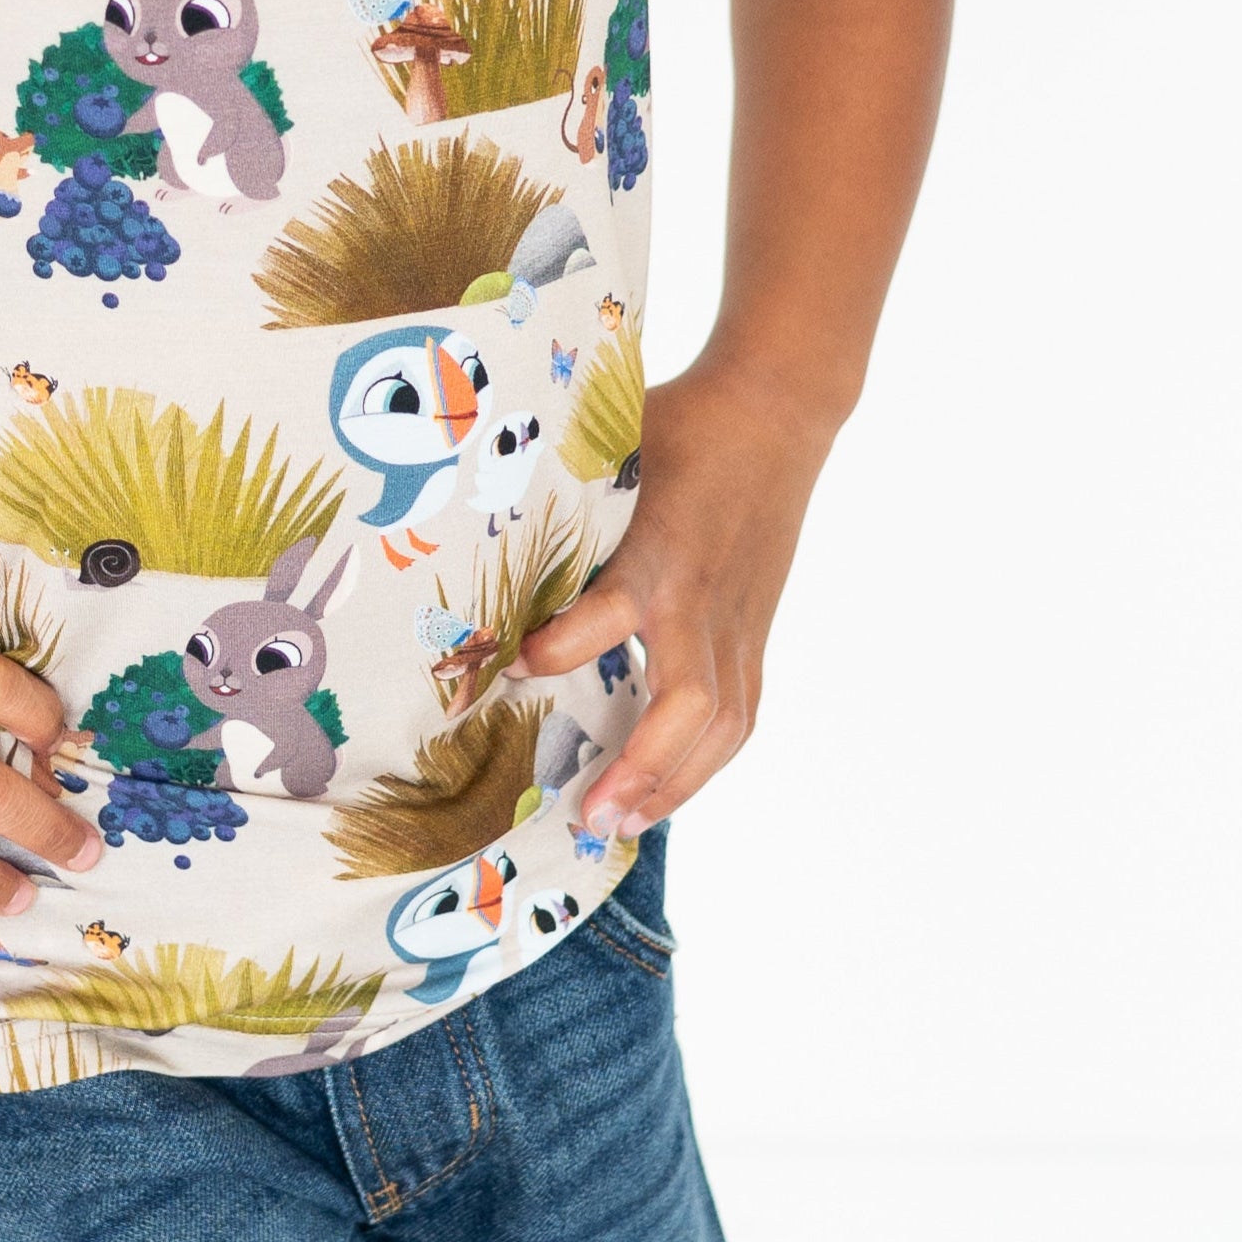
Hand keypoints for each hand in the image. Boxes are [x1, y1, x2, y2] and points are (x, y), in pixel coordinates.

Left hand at [509, 358, 839, 835]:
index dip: (557, 649)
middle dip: (641, 765)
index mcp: (658, 551)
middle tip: (589, 815)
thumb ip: (555, 495)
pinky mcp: (756, 635)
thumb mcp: (612, 449)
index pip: (609, 613)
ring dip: (674, 783)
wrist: (774, 415)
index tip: (502, 669)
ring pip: (722, 726)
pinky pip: (739, 714)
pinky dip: (705, 763)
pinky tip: (666, 794)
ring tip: (621, 826)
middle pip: (687, 701)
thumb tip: (467, 516)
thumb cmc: (678, 426)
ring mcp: (737, 624)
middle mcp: (701, 600)